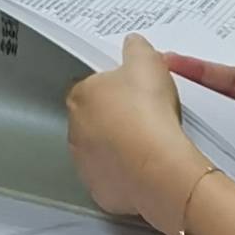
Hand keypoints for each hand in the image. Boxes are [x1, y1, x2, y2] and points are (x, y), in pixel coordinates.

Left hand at [63, 36, 206, 232]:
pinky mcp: (99, 189)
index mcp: (80, 97)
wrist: (158, 166)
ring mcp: (85, 163)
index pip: (91, 87)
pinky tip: (146, 165)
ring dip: (121, 146)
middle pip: (96, 119)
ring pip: (102, 150)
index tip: (135, 91)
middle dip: (117, 118)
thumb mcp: (147, 61)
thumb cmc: (148, 115)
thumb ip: (136, 48)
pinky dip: (127, 174)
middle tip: (146, 116)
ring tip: (150, 142)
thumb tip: (133, 44)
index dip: (116, 88)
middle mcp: (75, 131)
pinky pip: (113, 178)